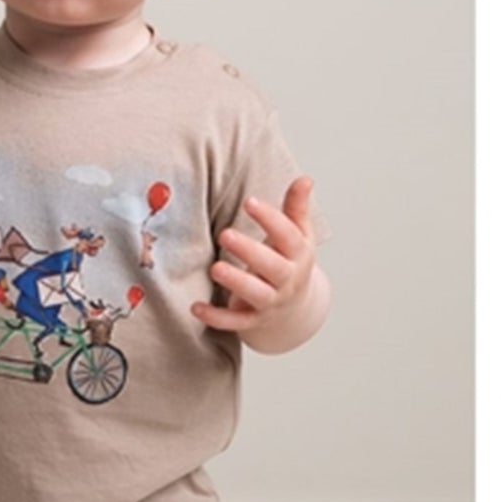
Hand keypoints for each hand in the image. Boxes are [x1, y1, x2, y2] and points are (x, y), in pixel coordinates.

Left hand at [192, 177, 317, 337]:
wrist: (296, 308)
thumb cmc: (289, 261)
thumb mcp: (297, 234)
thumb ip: (296, 207)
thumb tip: (305, 179)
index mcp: (298, 254)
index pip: (288, 236)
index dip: (270, 219)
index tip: (249, 201)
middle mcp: (287, 280)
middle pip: (273, 267)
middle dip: (250, 251)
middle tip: (225, 234)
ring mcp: (271, 302)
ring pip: (257, 294)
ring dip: (236, 282)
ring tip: (214, 268)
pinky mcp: (253, 320)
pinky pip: (236, 322)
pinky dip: (216, 317)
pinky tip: (196, 307)